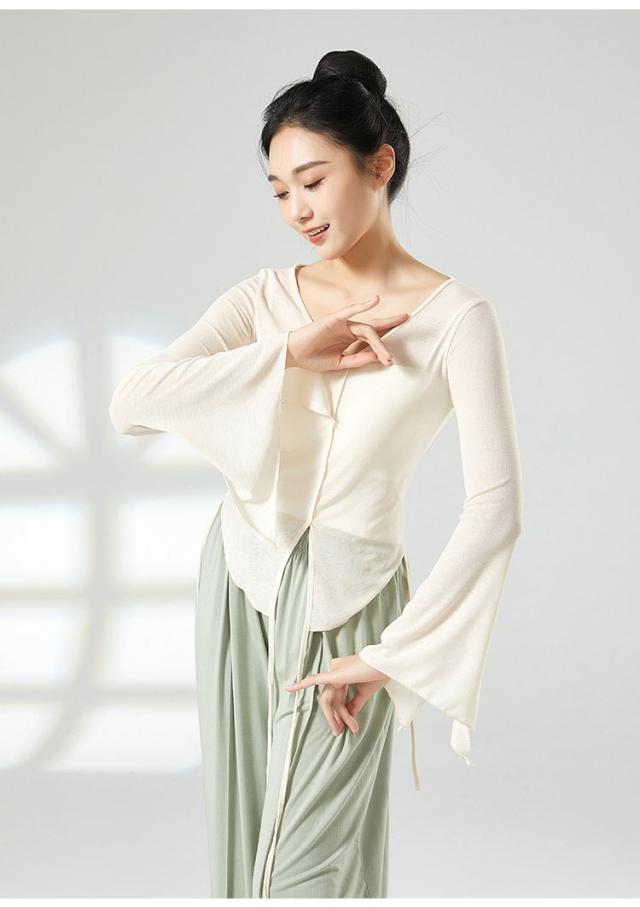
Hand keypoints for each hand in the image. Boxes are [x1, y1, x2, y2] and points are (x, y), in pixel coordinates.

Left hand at [285, 654, 389, 736]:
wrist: (386, 664)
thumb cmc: (378, 674)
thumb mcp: (365, 691)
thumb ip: (355, 702)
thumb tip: (349, 716)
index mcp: (344, 674)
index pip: (339, 697)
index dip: (343, 713)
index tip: (352, 726)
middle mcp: (336, 671)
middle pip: (332, 699)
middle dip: (335, 717)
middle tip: (339, 733)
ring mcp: (334, 671)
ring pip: (328, 699)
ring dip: (333, 716)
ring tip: (339, 731)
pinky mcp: (334, 674)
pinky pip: (314, 680)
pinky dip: (301, 684)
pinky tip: (289, 688)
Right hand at [286, 296, 409, 371]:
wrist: (294, 355)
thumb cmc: (313, 358)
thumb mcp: (339, 363)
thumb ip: (357, 360)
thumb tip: (376, 357)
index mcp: (350, 339)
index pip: (371, 339)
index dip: (383, 347)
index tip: (391, 360)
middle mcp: (348, 329)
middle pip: (374, 328)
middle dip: (390, 324)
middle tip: (407, 318)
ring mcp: (342, 323)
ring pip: (365, 328)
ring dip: (378, 340)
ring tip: (387, 355)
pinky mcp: (333, 320)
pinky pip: (349, 311)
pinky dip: (362, 305)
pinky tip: (375, 300)